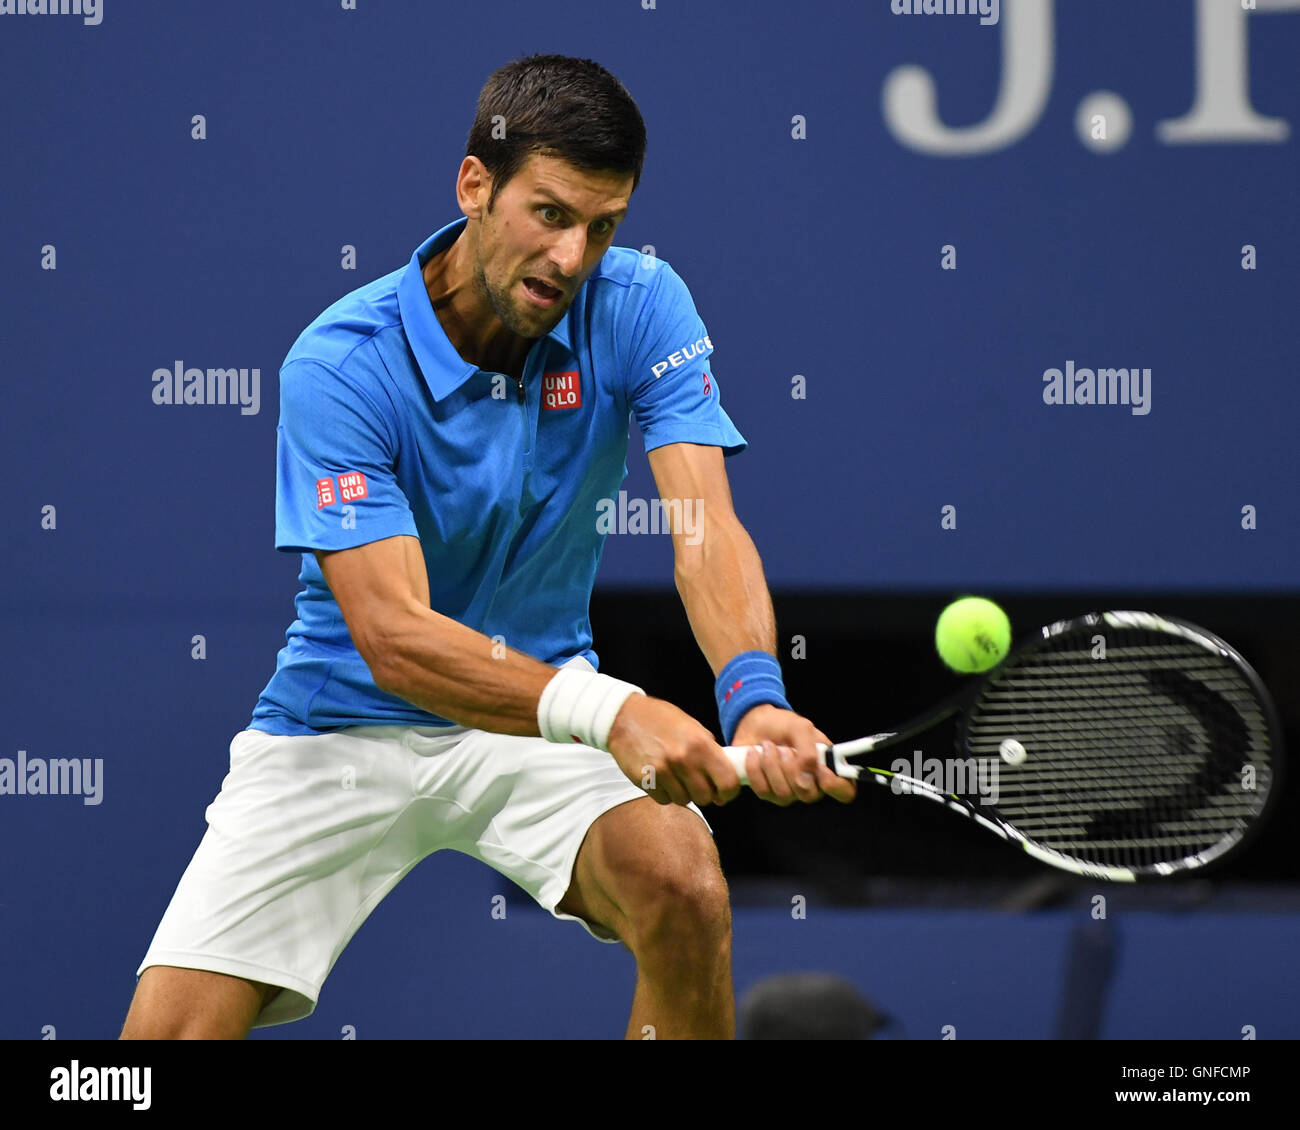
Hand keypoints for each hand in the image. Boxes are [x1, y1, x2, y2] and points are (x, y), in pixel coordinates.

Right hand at [606, 695, 740, 807]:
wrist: (623, 716)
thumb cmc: (660, 719)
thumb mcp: (692, 726)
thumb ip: (710, 749)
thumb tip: (726, 774)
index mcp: (700, 743)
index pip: (727, 781)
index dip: (729, 792)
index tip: (724, 793)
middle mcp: (683, 759)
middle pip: (705, 797)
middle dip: (704, 793)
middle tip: (697, 783)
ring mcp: (663, 771)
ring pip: (684, 801)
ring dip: (683, 793)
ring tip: (676, 777)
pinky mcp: (645, 780)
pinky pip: (664, 799)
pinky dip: (665, 793)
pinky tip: (661, 778)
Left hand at [731, 704, 856, 804]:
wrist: (756, 723)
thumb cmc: (784, 725)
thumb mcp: (801, 728)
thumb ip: (809, 750)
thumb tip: (808, 772)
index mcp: (828, 768)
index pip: (846, 790)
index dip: (837, 787)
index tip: (822, 772)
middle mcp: (812, 784)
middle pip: (809, 795)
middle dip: (792, 769)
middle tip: (785, 749)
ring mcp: (790, 791)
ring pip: (784, 794)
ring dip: (772, 765)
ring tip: (768, 746)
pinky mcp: (768, 792)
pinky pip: (764, 791)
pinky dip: (756, 769)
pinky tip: (755, 754)